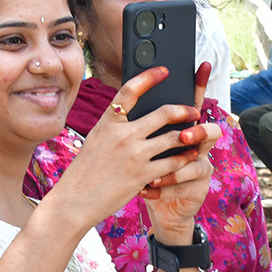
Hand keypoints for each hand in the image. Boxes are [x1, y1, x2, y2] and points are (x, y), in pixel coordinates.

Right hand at [61, 66, 217, 231]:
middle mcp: (123, 134)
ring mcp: (134, 155)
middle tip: (194, 110)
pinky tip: (189, 157)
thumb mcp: (95, 140)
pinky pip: (172, 163)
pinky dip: (184, 159)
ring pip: (173, 138)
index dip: (149, 77)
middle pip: (163, 113)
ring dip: (190, 135)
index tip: (164, 71)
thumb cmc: (84, 172)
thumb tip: (137, 118)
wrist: (75, 200)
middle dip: (184, 110)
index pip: (130, 90)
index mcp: (108, 122)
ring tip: (196, 135)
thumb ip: (115, 127)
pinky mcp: (143, 175)